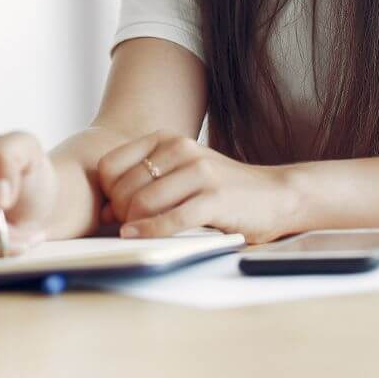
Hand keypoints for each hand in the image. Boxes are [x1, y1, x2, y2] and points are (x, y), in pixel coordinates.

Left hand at [97, 130, 297, 243]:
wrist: (273, 196)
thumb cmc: (220, 190)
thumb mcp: (180, 175)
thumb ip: (143, 185)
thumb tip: (104, 211)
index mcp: (166, 140)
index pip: (111, 165)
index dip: (107, 192)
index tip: (116, 209)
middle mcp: (181, 149)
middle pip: (124, 188)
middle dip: (119, 213)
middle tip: (127, 227)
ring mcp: (199, 172)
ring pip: (143, 202)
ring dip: (133, 225)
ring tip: (138, 233)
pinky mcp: (214, 199)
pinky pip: (170, 220)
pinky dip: (150, 232)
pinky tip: (140, 238)